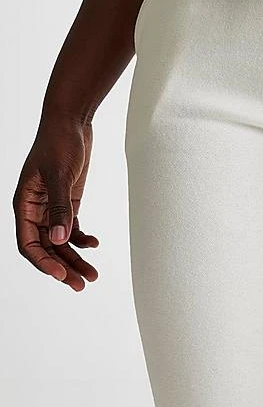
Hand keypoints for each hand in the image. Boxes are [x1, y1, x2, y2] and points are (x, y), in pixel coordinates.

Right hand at [13, 113, 98, 290]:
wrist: (71, 122)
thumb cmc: (59, 143)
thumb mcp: (60, 175)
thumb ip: (60, 207)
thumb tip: (59, 239)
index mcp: (24, 204)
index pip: (29, 243)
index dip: (44, 263)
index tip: (63, 276)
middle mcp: (35, 209)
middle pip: (46, 247)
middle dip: (63, 267)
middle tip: (83, 284)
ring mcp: (52, 206)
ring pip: (60, 240)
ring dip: (75, 258)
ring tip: (93, 275)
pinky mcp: (67, 200)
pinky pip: (71, 227)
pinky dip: (82, 238)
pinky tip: (95, 245)